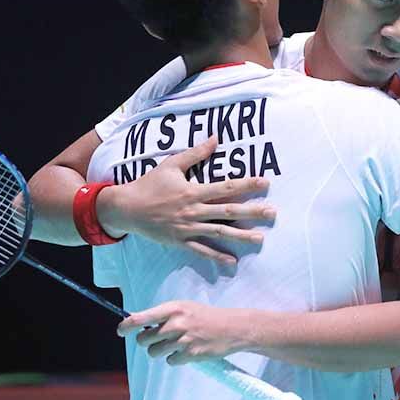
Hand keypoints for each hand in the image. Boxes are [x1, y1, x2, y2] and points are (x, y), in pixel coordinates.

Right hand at [97, 135, 275, 264]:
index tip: (265, 183)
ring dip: (241, 236)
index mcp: (193, 191)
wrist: (126, 208)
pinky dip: (216, 256)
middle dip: (252, 212)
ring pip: (219, 233)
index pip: (226, 187)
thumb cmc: (149, 184)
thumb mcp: (171, 165)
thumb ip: (195, 153)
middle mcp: (193, 210)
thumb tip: (216, 138)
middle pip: (228, 211)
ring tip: (260, 238)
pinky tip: (232, 260)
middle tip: (273, 213)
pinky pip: (201, 250)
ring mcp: (187, 228)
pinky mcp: (180, 241)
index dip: (247, 184)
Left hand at [117, 300, 249, 364]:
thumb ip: (163, 315)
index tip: (120, 330)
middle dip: (147, 342)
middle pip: (144, 339)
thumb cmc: (205, 316)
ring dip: (160, 351)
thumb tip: (137, 323)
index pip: (141, 318)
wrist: (232, 328)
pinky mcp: (191, 354)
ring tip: (174, 345)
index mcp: (173, 308)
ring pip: (154, 353)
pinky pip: (170, 362)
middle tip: (157, 339)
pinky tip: (186, 351)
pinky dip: (175, 359)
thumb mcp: (184, 308)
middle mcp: (176, 323)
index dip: (126, 325)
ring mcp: (183, 340)